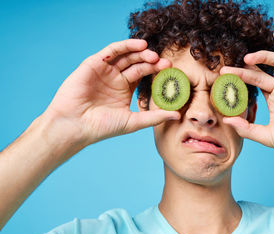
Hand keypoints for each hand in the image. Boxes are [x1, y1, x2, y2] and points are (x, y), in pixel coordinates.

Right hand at [43, 39, 179, 145]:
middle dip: (152, 62)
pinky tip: (140, 45)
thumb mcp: (133, 121)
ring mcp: (105, 70)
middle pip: (137, 64)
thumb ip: (155, 117)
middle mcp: (115, 78)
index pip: (144, 75)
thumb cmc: (102, 127)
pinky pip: (112, 51)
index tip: (171, 71)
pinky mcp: (94, 64)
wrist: (75, 125)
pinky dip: (125, 46)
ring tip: (154, 54)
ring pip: (126, 55)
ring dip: (140, 52)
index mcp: (124, 89)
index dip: (156, 71)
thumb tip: (178, 115)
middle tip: (166, 63)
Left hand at [220, 30, 273, 163]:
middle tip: (226, 69)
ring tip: (247, 58)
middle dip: (244, 70)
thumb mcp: (267, 136)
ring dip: (263, 56)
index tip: (223, 77)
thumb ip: (246, 128)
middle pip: (261, 73)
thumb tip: (226, 120)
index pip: (254, 84)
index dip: (239, 79)